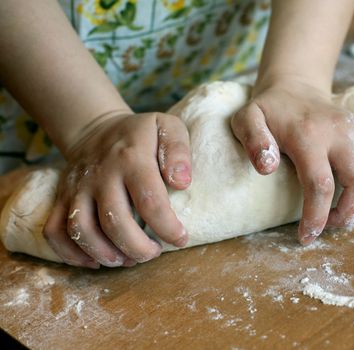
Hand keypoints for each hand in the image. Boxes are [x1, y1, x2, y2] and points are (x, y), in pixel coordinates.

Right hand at [43, 111, 190, 267]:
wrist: (96, 129)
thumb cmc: (141, 135)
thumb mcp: (167, 128)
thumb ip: (178, 151)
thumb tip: (182, 182)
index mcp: (132, 159)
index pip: (150, 201)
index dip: (167, 227)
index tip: (180, 239)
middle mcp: (101, 175)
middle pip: (114, 222)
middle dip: (138, 248)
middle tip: (154, 253)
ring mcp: (77, 188)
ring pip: (81, 230)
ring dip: (106, 254)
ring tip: (128, 260)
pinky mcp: (61, 198)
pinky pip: (55, 231)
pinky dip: (72, 254)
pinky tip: (96, 261)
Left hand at [231, 79, 353, 244]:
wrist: (294, 87)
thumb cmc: (269, 111)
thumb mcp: (246, 119)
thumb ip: (253, 140)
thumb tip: (266, 169)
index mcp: (309, 135)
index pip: (321, 184)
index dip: (316, 217)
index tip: (307, 237)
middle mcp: (341, 132)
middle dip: (350, 213)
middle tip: (332, 226)